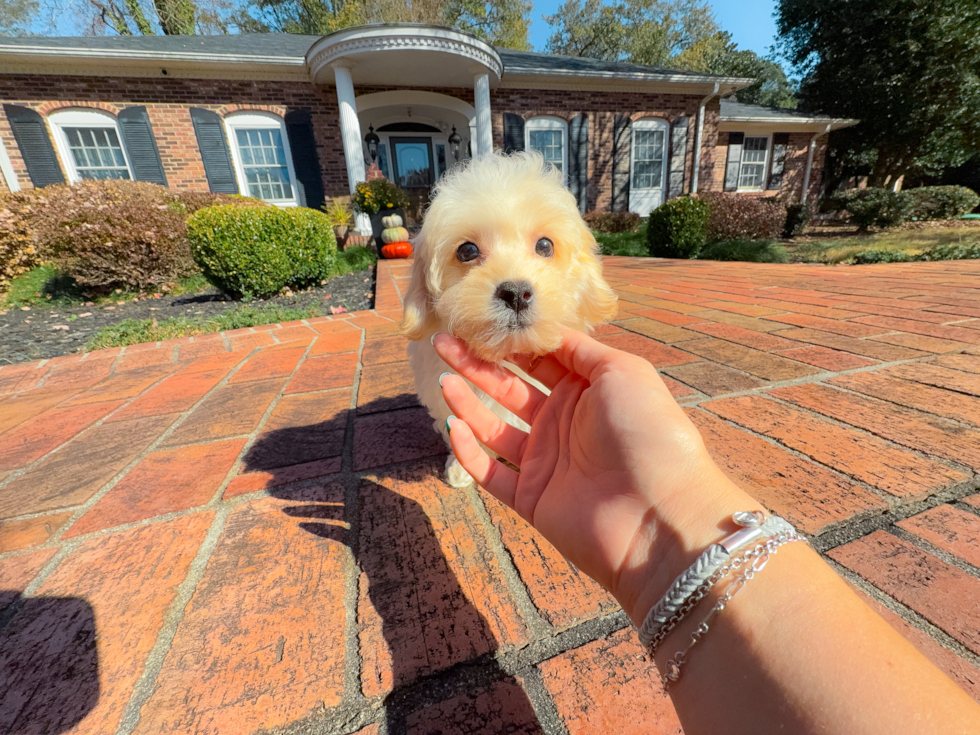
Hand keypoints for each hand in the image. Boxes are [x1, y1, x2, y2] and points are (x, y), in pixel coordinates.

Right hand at [434, 329, 759, 623]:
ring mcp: (545, 461)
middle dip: (477, 365)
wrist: (660, 514)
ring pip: (493, 427)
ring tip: (444, 379)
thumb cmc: (649, 433)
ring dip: (467, 402)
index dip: (509, 341)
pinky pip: (490, 472)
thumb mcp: (622, 371)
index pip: (538, 359)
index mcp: (587, 390)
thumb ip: (579, 348)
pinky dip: (468, 451)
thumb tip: (545, 329)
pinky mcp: (530, 497)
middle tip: (444, 343)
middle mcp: (563, 422)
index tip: (480, 321)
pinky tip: (454, 426)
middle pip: (509, 388)